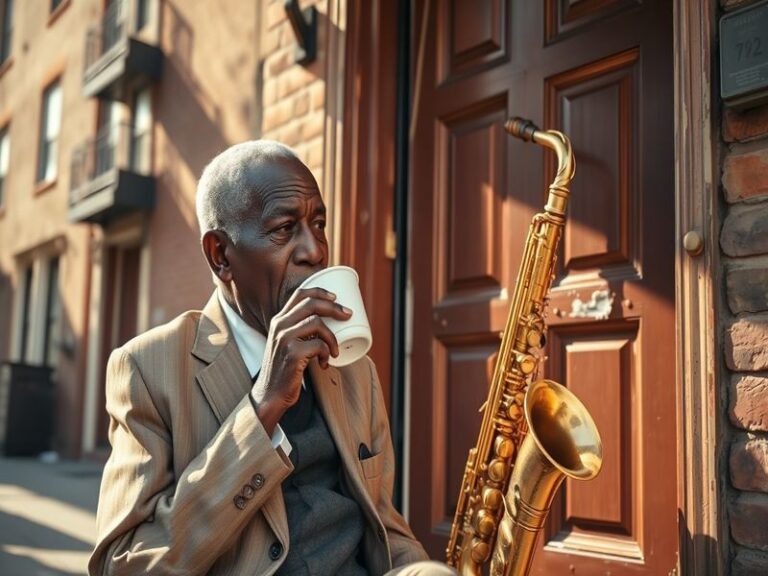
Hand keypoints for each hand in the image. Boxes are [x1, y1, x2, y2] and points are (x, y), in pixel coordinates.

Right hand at [252, 287, 351, 433]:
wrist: (270, 394)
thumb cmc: (284, 370)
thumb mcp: (286, 344)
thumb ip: (299, 332)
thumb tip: (328, 324)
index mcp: (279, 320)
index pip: (299, 295)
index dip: (320, 292)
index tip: (335, 297)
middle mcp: (279, 326)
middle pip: (311, 304)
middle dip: (334, 307)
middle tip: (348, 315)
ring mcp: (284, 339)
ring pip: (317, 323)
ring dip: (332, 337)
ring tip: (334, 351)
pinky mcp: (292, 354)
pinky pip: (319, 345)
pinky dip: (327, 354)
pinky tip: (324, 364)